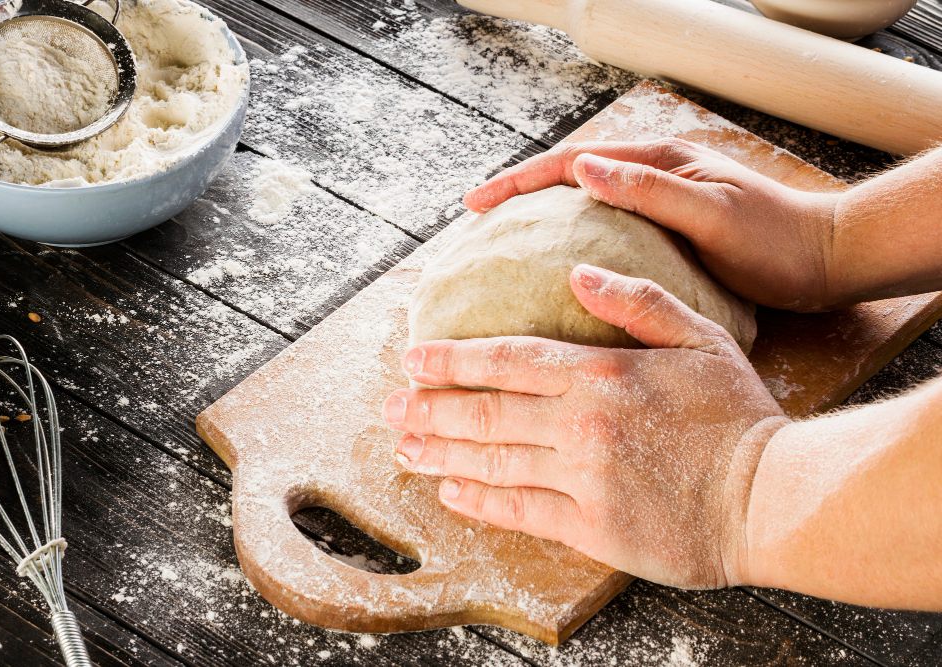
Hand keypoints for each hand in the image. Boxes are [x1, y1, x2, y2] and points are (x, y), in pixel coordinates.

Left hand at [383, 266, 788, 587]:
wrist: (768, 498)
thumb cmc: (737, 416)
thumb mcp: (700, 337)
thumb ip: (637, 301)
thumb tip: (578, 272)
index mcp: (601, 373)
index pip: (507, 359)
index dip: (453, 359)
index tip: (413, 359)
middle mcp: (580, 423)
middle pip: (485, 411)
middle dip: (429, 408)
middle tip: (390, 408)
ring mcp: (581, 477)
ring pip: (491, 461)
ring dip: (440, 453)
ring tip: (404, 448)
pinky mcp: (589, 526)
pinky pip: (519, 510)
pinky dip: (478, 500)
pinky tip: (451, 491)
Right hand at [464, 138, 839, 311]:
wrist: (823, 260)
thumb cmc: (773, 239)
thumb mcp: (711, 214)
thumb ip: (650, 191)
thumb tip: (583, 169)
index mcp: (657, 163)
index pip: (571, 163)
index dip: (520, 182)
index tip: (476, 204)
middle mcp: (651, 176)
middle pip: (569, 177)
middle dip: (519, 194)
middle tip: (475, 220)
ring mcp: (657, 202)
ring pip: (583, 203)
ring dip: (540, 214)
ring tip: (503, 240)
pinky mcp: (665, 231)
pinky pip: (604, 228)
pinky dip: (571, 238)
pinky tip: (558, 263)